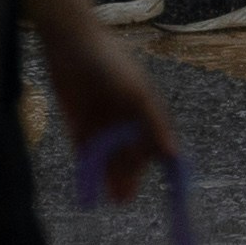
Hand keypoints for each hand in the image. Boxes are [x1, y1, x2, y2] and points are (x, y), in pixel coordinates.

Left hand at [46, 27, 175, 202]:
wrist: (71, 44)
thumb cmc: (112, 63)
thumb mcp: (138, 93)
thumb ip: (156, 123)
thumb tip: (174, 153)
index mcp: (146, 112)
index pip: (156, 144)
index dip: (160, 164)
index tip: (166, 187)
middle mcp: (126, 120)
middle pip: (132, 155)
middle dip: (132, 177)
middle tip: (127, 200)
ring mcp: (102, 124)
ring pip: (110, 158)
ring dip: (112, 178)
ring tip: (115, 200)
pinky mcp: (79, 126)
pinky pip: (86, 153)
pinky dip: (89, 170)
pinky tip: (90, 188)